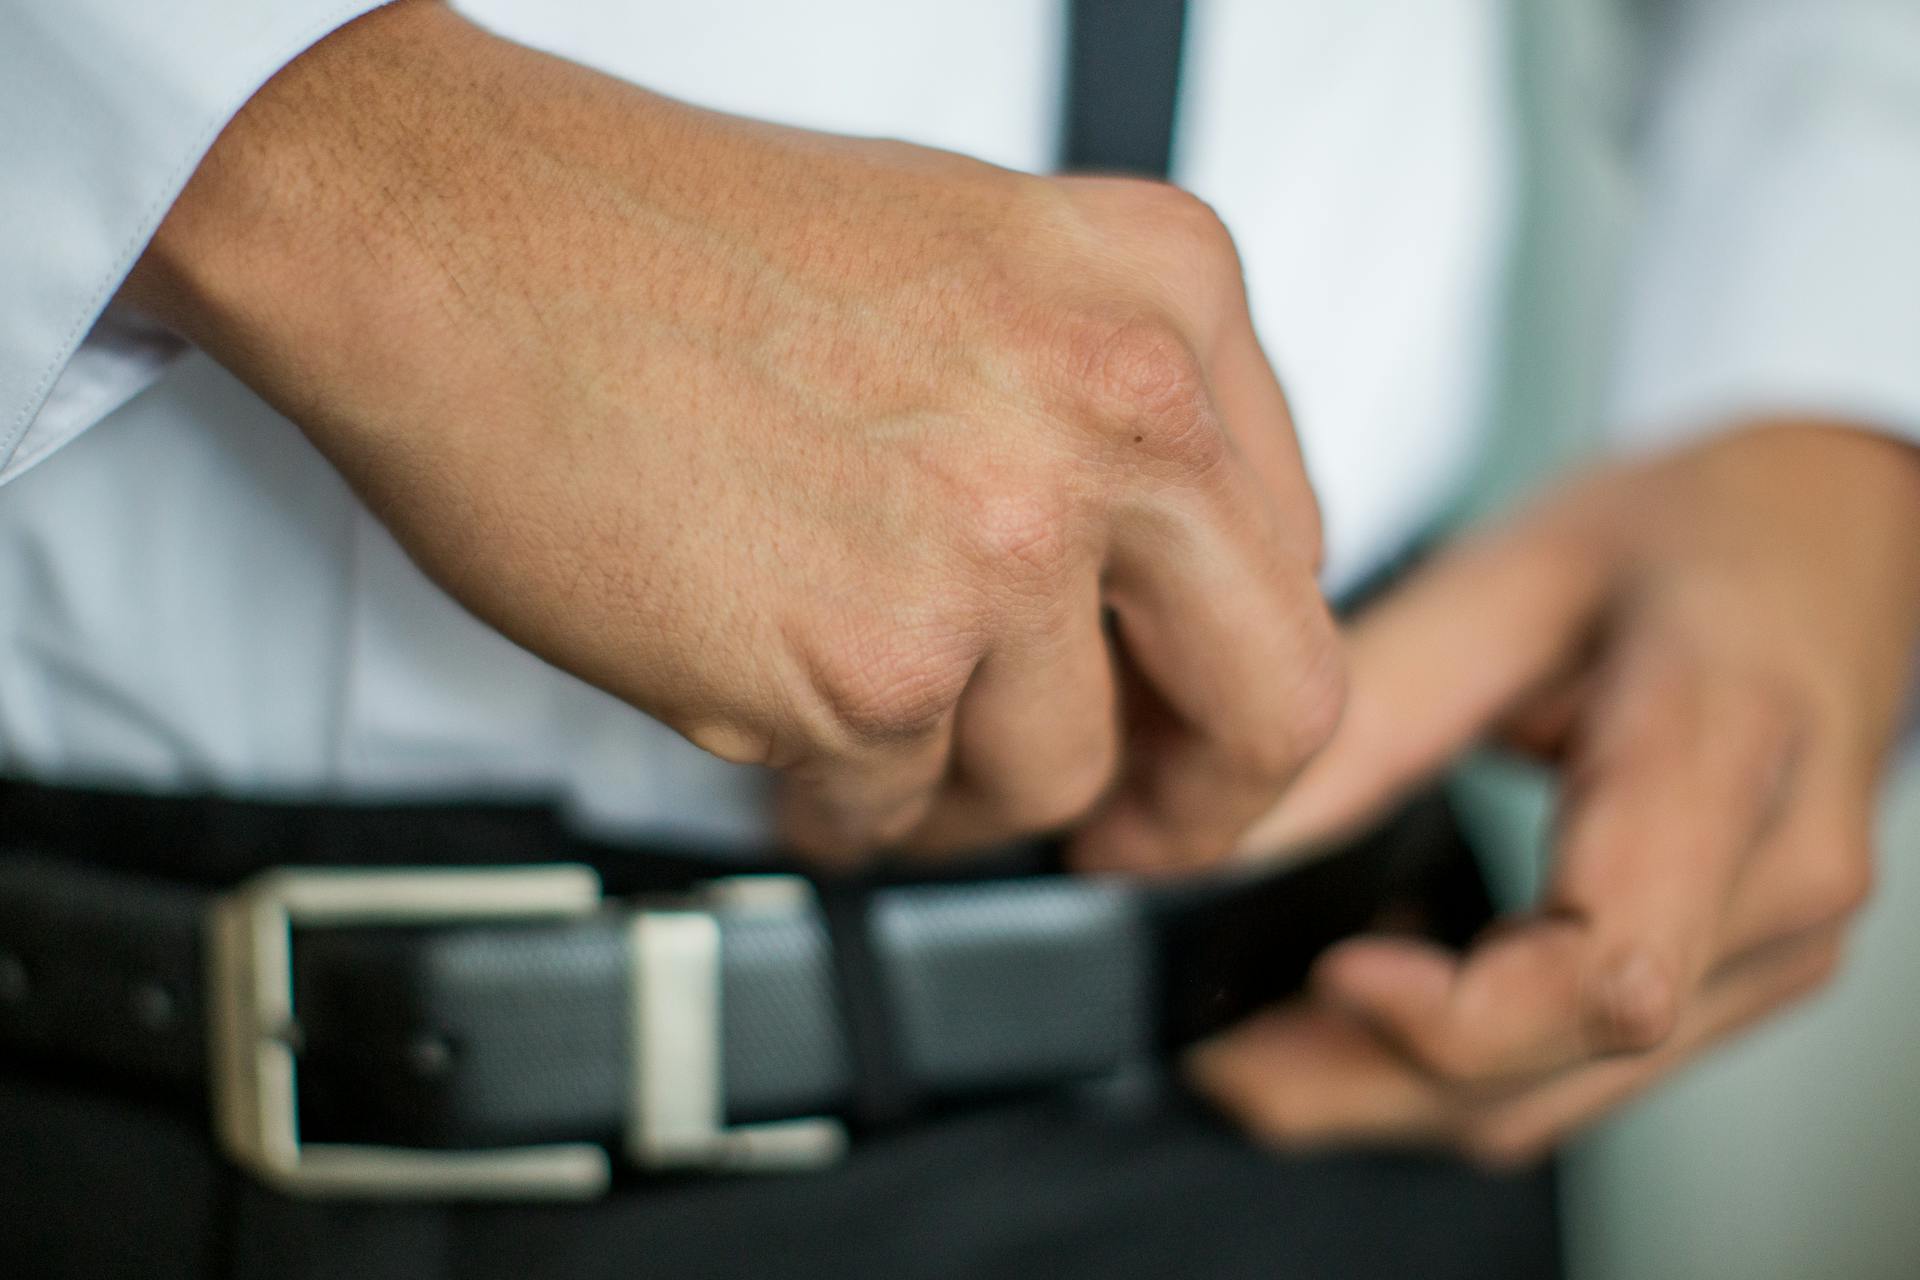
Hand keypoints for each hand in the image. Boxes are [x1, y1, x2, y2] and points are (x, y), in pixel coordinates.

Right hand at [120, 0, 1339, 868]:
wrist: (458, 243)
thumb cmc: (669, 249)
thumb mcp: (973, 271)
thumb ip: (1097, 423)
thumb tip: (1144, 613)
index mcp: (1162, 293)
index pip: (1288, 554)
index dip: (1231, 670)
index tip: (1183, 724)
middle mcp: (1119, 410)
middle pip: (1270, 698)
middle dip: (1203, 805)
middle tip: (1136, 840)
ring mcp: (1004, 542)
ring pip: (1059, 775)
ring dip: (962, 792)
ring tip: (860, 730)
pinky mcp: (875, 662)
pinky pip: (905, 809)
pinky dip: (845, 800)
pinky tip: (779, 723)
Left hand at [1190, 423, 1919, 1162]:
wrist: (1832, 540)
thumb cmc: (1686, 536)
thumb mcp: (1511, 579)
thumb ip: (1372, 712)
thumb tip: (1217, 835)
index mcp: (1724, 752)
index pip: (1607, 969)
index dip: (1450, 1015)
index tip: (1322, 968)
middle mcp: (1774, 885)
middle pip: (1554, 1066)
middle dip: (1360, 1084)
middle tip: (1212, 1051)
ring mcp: (1768, 950)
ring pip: (1555, 1099)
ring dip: (1387, 1094)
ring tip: (1247, 1039)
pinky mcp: (1736, 976)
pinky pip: (1577, 1074)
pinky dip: (1450, 1069)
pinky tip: (1353, 1013)